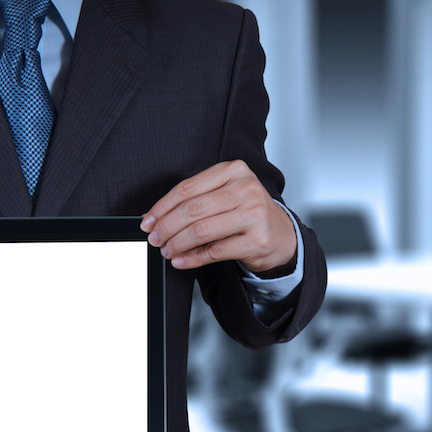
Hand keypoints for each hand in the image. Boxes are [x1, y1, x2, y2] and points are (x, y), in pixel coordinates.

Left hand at [141, 160, 296, 274]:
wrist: (282, 234)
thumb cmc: (249, 213)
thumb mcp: (227, 194)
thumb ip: (197, 199)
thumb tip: (158, 217)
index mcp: (234, 171)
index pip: (188, 188)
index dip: (163, 207)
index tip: (149, 221)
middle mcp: (246, 189)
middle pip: (192, 209)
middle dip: (167, 227)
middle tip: (155, 238)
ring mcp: (253, 215)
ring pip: (201, 230)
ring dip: (177, 244)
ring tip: (167, 250)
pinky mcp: (256, 241)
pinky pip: (214, 251)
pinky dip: (192, 259)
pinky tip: (181, 261)